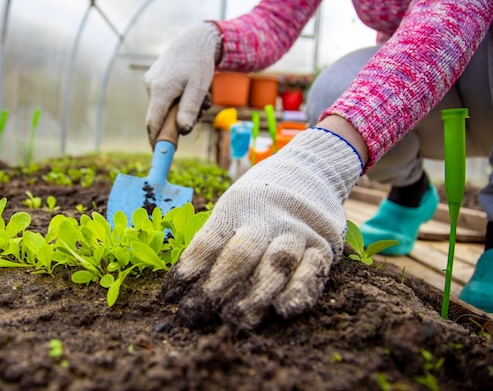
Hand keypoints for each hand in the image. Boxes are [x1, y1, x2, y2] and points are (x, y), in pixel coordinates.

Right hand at [143, 22, 220, 145]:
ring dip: (181, 107)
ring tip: (200, 95)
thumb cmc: (198, 64)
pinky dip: (177, 98)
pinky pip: (164, 97)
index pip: (153, 122)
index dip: (155, 139)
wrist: (194, 40)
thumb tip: (182, 131)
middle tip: (200, 110)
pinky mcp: (153, 79)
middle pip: (161, 116)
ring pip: (164, 106)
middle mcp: (151, 86)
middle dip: (178, 119)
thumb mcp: (198, 88)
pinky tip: (189, 88)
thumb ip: (189, 109)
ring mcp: (150, 82)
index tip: (159, 152)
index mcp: (161, 90)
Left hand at [161, 128, 362, 329]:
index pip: (208, 241)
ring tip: (235, 320)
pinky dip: (300, 291)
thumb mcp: (233, 207)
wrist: (311, 171)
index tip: (169, 297)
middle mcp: (267, 218)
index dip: (188, 270)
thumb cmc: (259, 202)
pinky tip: (285, 310)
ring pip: (275, 263)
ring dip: (254, 295)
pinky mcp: (323, 245)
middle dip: (215, 289)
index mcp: (236, 207)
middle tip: (195, 315)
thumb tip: (183, 286)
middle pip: (239, 255)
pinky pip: (313, 270)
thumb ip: (216, 239)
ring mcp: (296, 231)